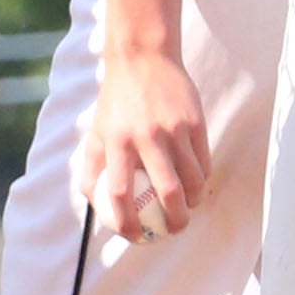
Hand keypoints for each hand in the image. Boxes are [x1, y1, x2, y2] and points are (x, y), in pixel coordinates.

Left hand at [81, 47, 208, 241]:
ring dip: (193, 202)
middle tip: (173, 230)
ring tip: (188, 208)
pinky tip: (197, 184)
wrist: (143, 58)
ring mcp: (174, 129)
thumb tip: (95, 205)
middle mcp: (146, 137)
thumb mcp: (96, 131)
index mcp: (117, 142)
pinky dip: (202, 179)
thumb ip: (91, 168)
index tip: (136, 236)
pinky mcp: (195, 121)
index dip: (128, 223)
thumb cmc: (116, 101)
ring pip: (193, 180)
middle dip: (174, 221)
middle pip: (168, 192)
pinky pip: (203, 161)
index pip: (120, 194)